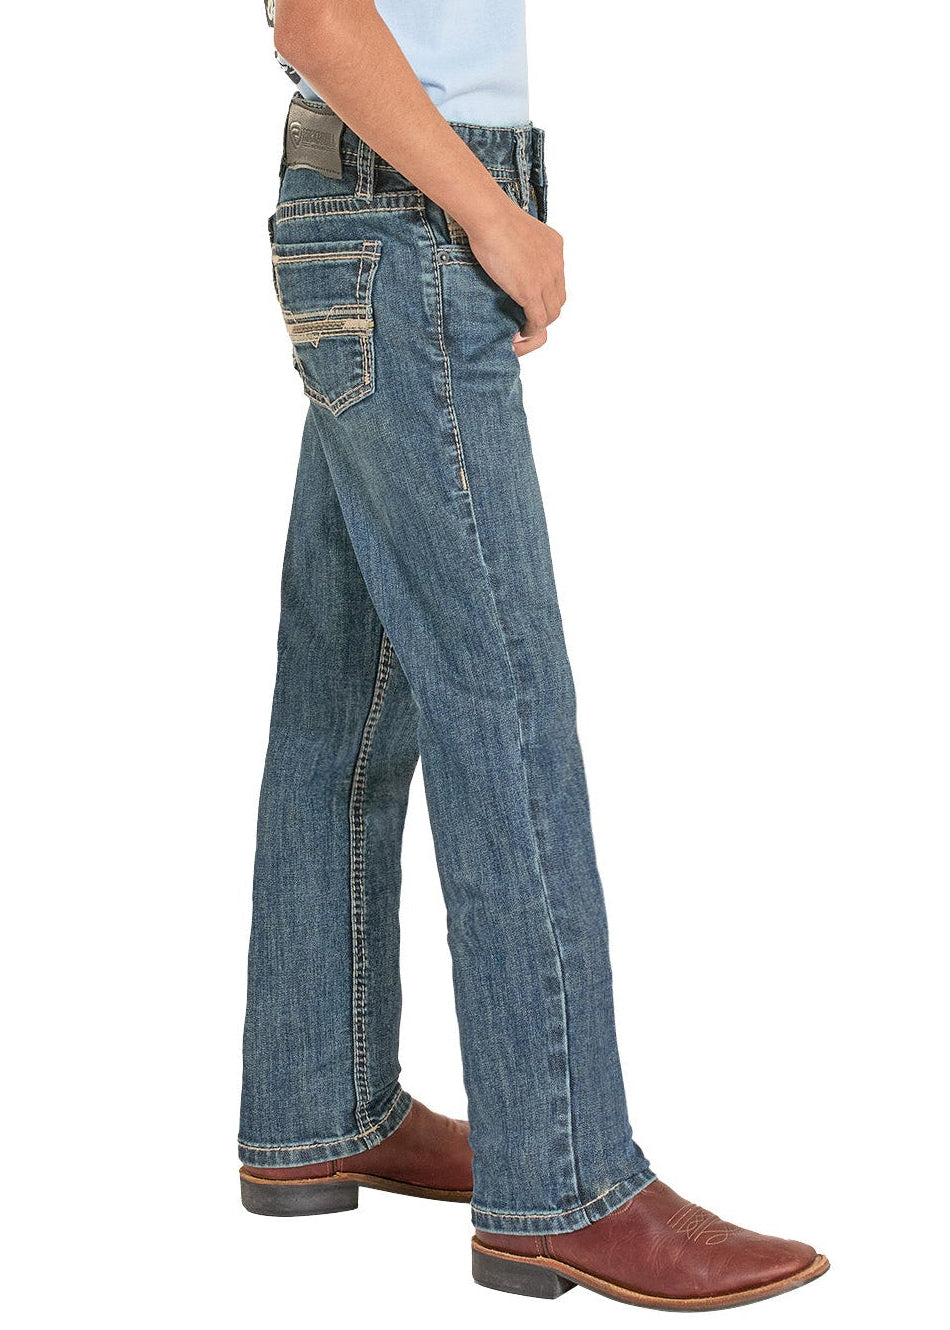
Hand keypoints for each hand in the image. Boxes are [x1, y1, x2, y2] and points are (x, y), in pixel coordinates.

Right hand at [464, 197, 566, 356]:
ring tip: (524, 329)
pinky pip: (538, 320)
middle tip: (527, 319)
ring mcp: (546, 279)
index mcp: (555, 246)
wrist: (490, 217)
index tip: (531, 303)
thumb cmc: (493, 218)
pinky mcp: (531, 291)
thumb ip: (523, 248)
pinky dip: (531, 330)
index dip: (545, 295)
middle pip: (558, 299)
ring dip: (539, 324)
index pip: (557, 280)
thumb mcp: (518, 231)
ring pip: (552, 313)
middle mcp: (556, 263)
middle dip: (545, 312)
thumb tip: (511, 260)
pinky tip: (520, 333)